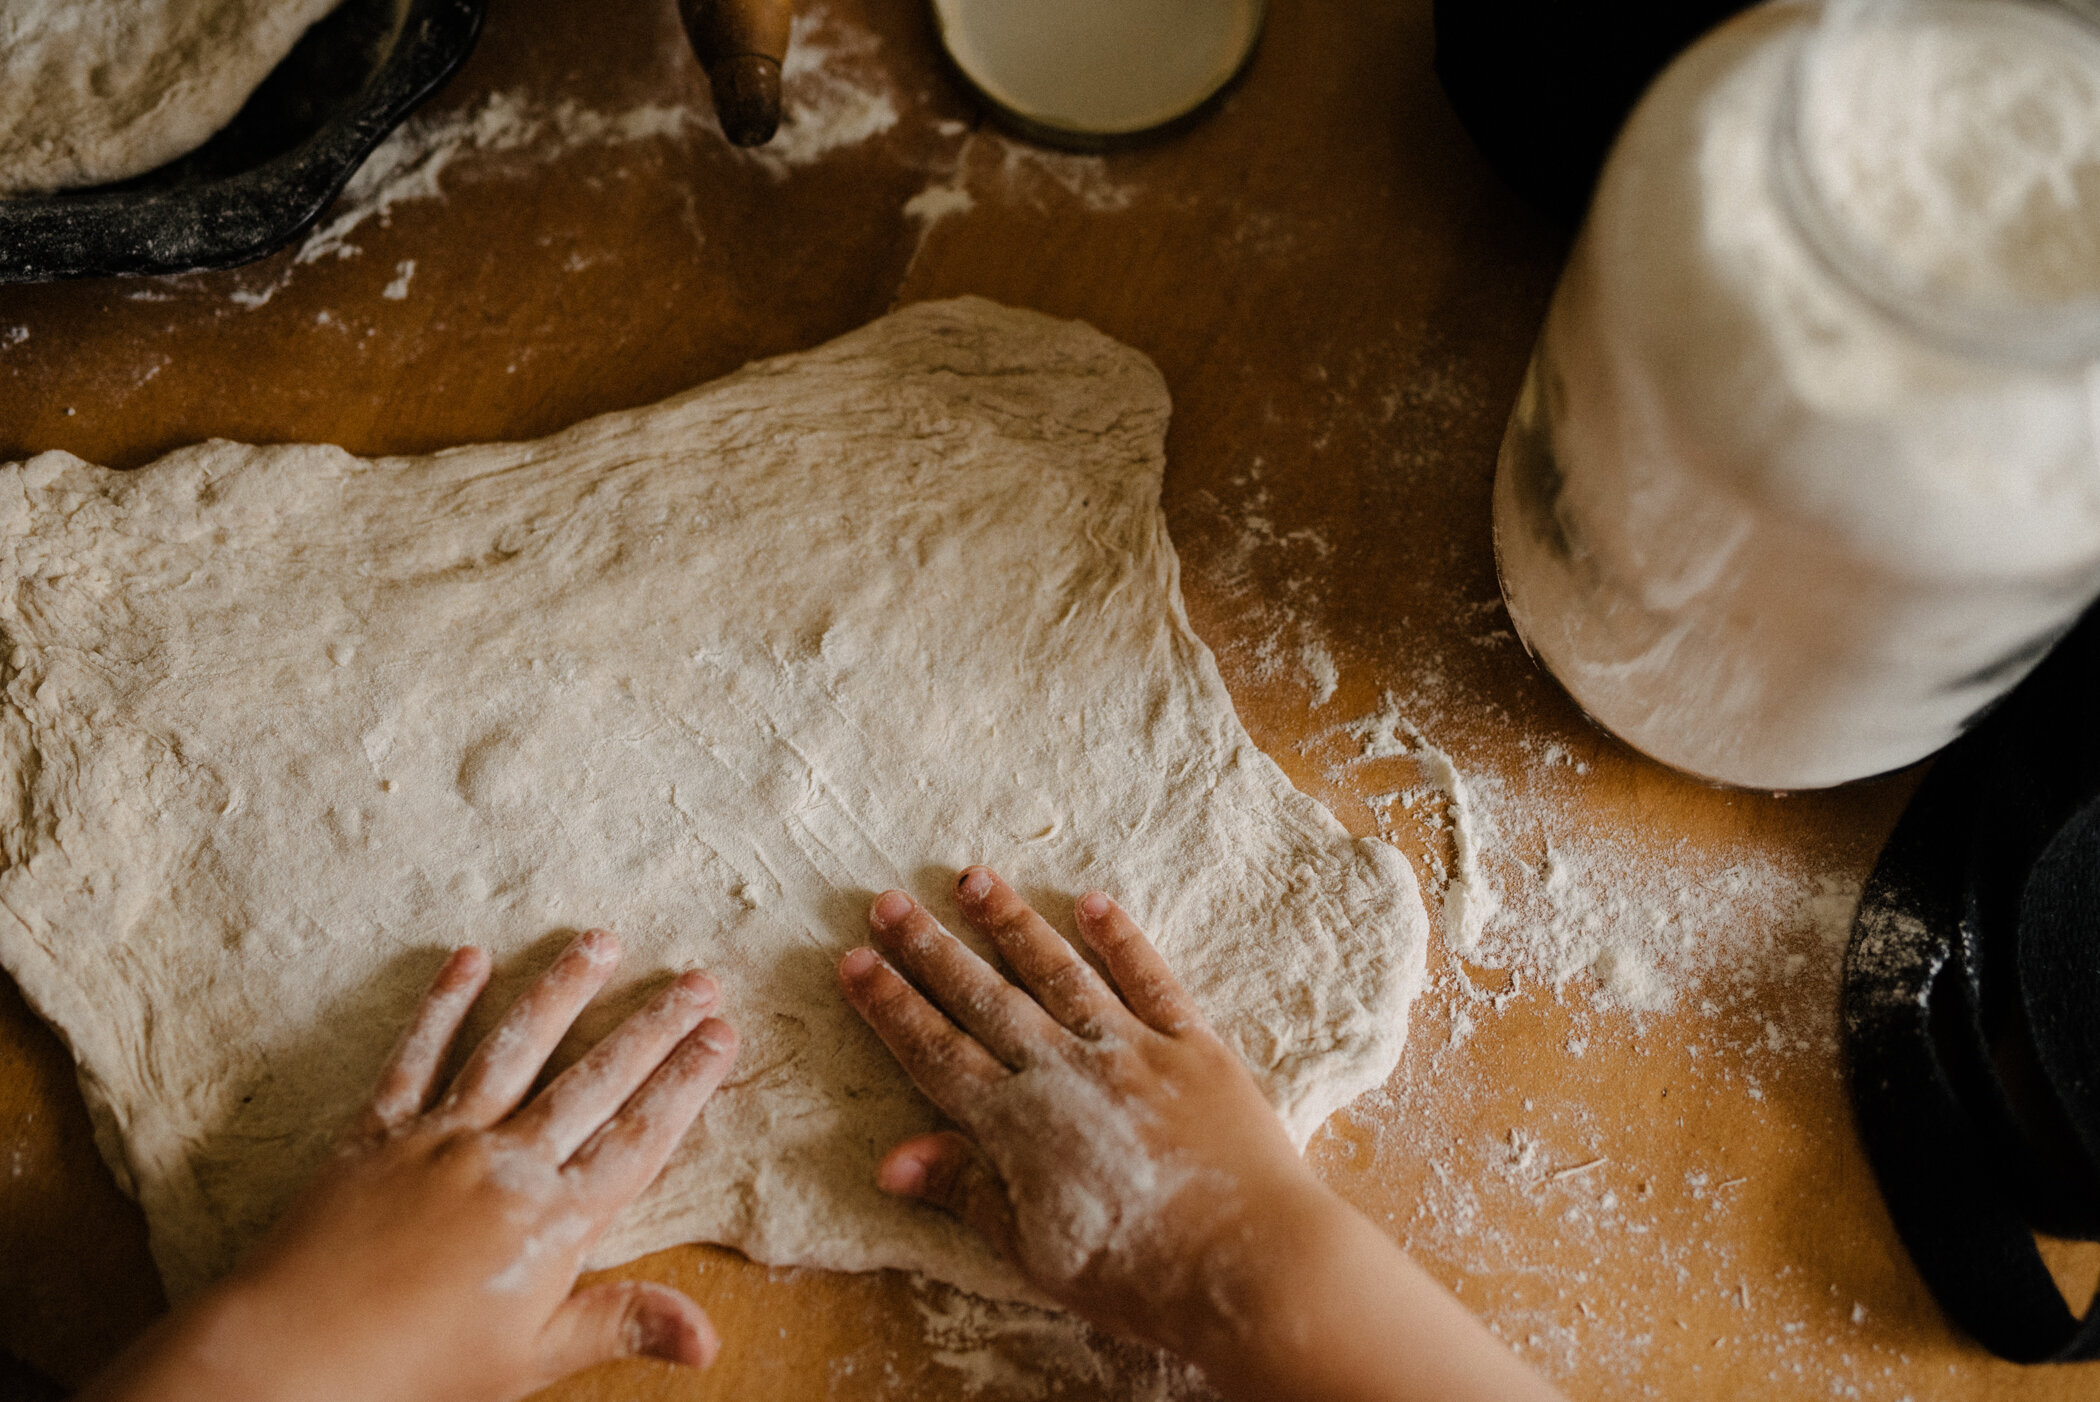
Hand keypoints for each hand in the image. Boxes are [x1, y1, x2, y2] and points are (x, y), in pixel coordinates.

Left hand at [82, 930, 740, 1401]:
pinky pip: (417, 1055)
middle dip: (653, 1025)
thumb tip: (710, 1339)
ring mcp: (442, 1137)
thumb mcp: (531, 1361)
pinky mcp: (380, 1130)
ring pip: (515, 1048)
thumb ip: (618, 1324)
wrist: (293, 1355)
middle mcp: (507, 1162)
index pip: (638, 1138)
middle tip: (699, 978)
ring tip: (601, 941)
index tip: (722, 1034)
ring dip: (562, 991)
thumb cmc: (415, 1370)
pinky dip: (443, 1004)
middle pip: (594, 1080)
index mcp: (552, 1222)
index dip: (685, 1083)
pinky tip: (469, 959)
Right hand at [838, 868, 1565, 1401]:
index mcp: (1019, 1123)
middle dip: (931, 949)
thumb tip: (891, 1158)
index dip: (891, 1007)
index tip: (853, 961)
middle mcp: (1067, 1070)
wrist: (1253, 1264)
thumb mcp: (1035, 1252)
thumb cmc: (1140, 1275)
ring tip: (973, 878)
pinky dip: (1121, 940)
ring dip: (1011, 924)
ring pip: (1058, 972)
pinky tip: (1095, 904)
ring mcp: (1132, 1051)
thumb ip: (967, 1192)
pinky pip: (1150, 979)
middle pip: (984, 998)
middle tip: (888, 901)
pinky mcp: (1193, 1047)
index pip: (937, 1052)